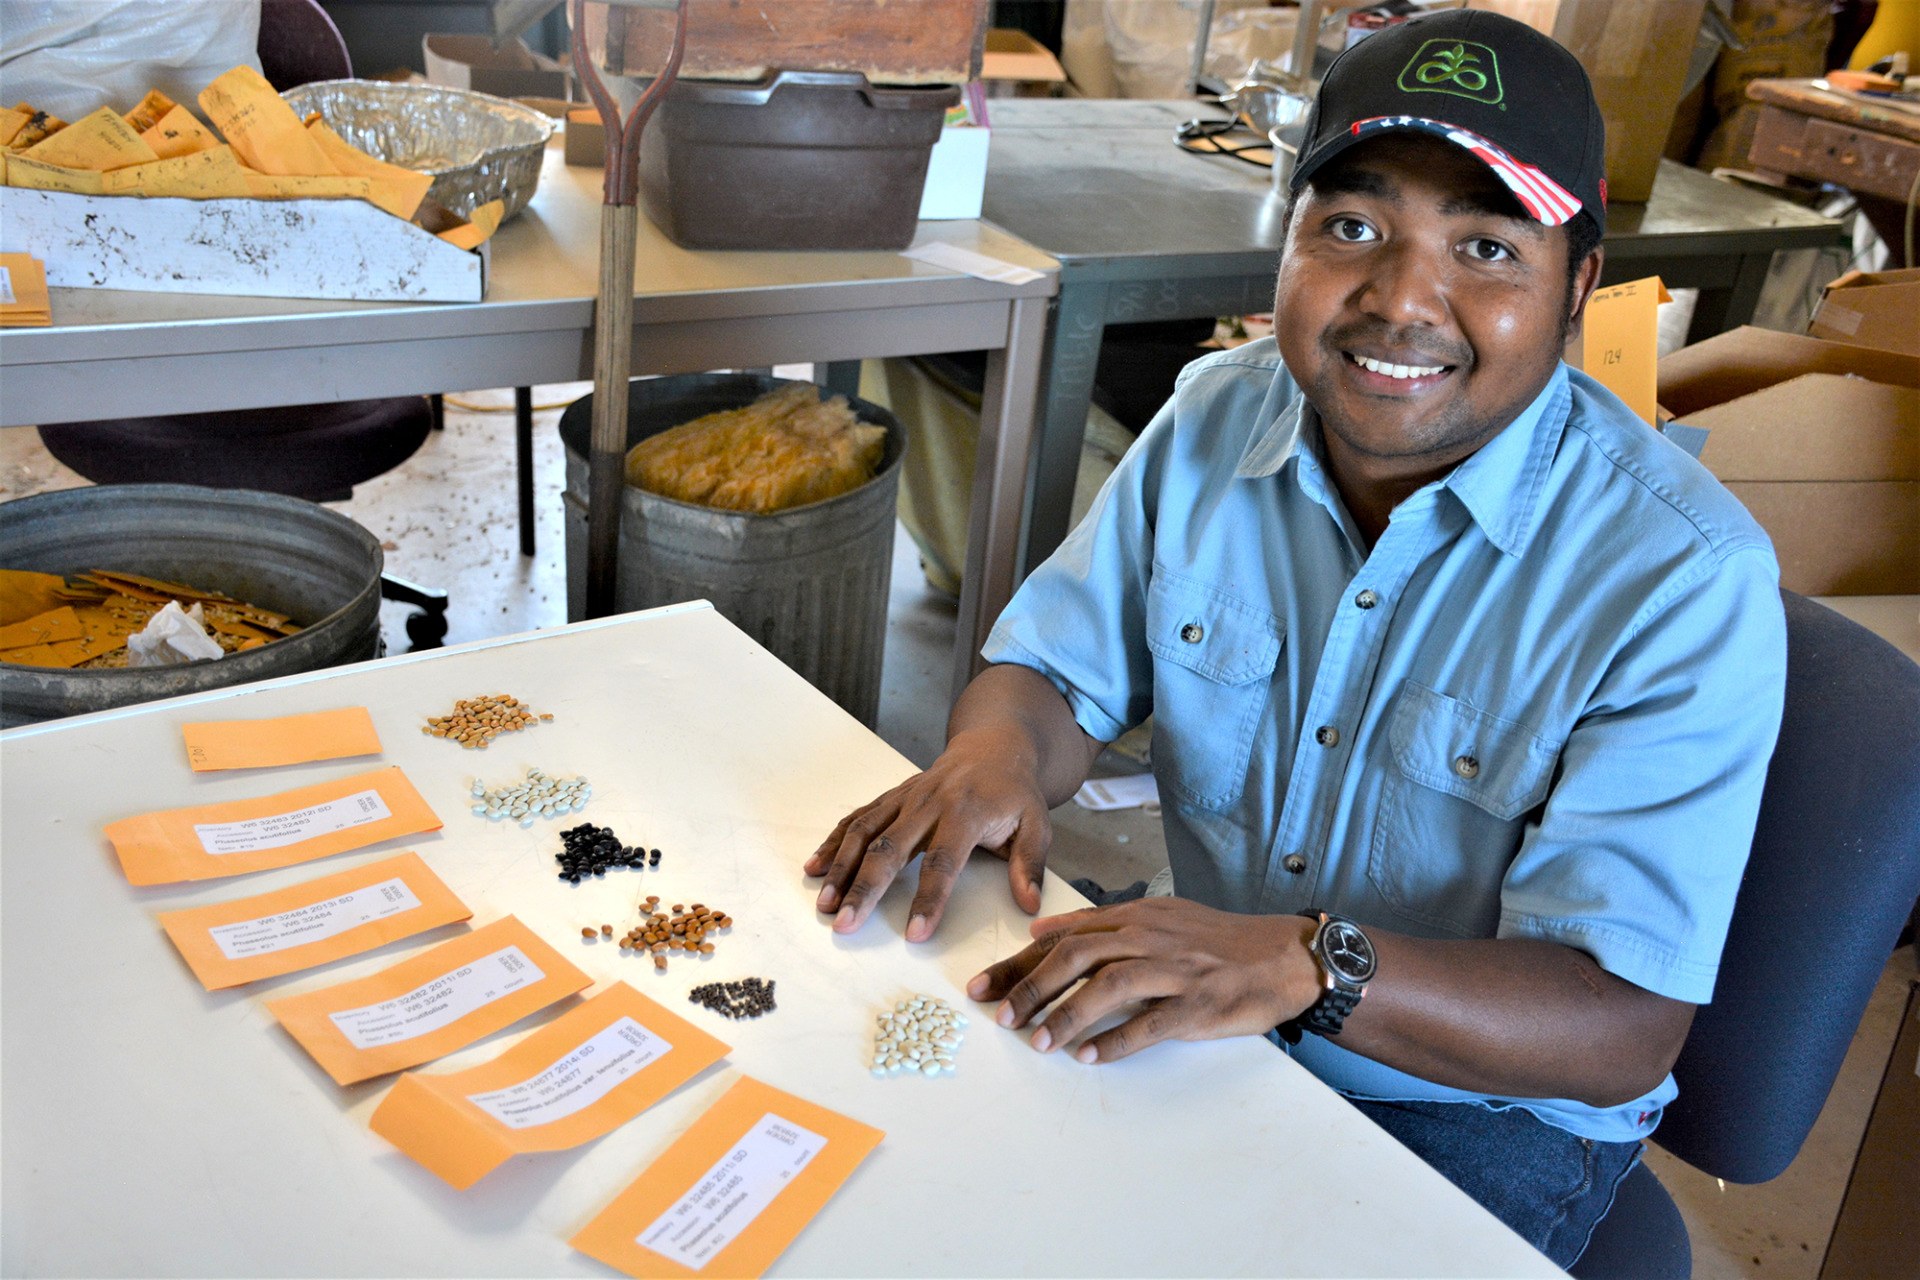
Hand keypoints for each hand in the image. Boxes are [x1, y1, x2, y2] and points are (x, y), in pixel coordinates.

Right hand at [804, 729, 1052, 940]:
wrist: (992, 748)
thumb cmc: (1014, 794)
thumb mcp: (1036, 825)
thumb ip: (1030, 865)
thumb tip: (1030, 906)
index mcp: (967, 812)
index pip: (944, 861)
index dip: (928, 899)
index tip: (914, 934)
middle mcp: (929, 803)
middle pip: (890, 848)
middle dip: (865, 889)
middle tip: (845, 924)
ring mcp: (905, 798)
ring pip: (865, 832)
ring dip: (841, 867)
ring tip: (824, 903)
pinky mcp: (891, 797)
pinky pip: (858, 818)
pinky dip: (834, 842)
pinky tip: (815, 867)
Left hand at [966, 898, 1320, 1062]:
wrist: (1281, 956)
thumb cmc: (1216, 941)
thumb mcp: (1159, 917)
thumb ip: (1103, 923)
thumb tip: (1044, 930)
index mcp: (1135, 917)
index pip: (1065, 936)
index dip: (1019, 961)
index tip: (984, 985)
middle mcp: (1149, 938)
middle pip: (1077, 956)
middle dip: (1031, 986)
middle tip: (999, 1014)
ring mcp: (1174, 970)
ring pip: (1108, 986)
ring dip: (1066, 1015)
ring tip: (1036, 1041)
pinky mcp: (1198, 1004)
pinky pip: (1150, 1023)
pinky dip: (1116, 1040)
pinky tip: (1088, 1056)